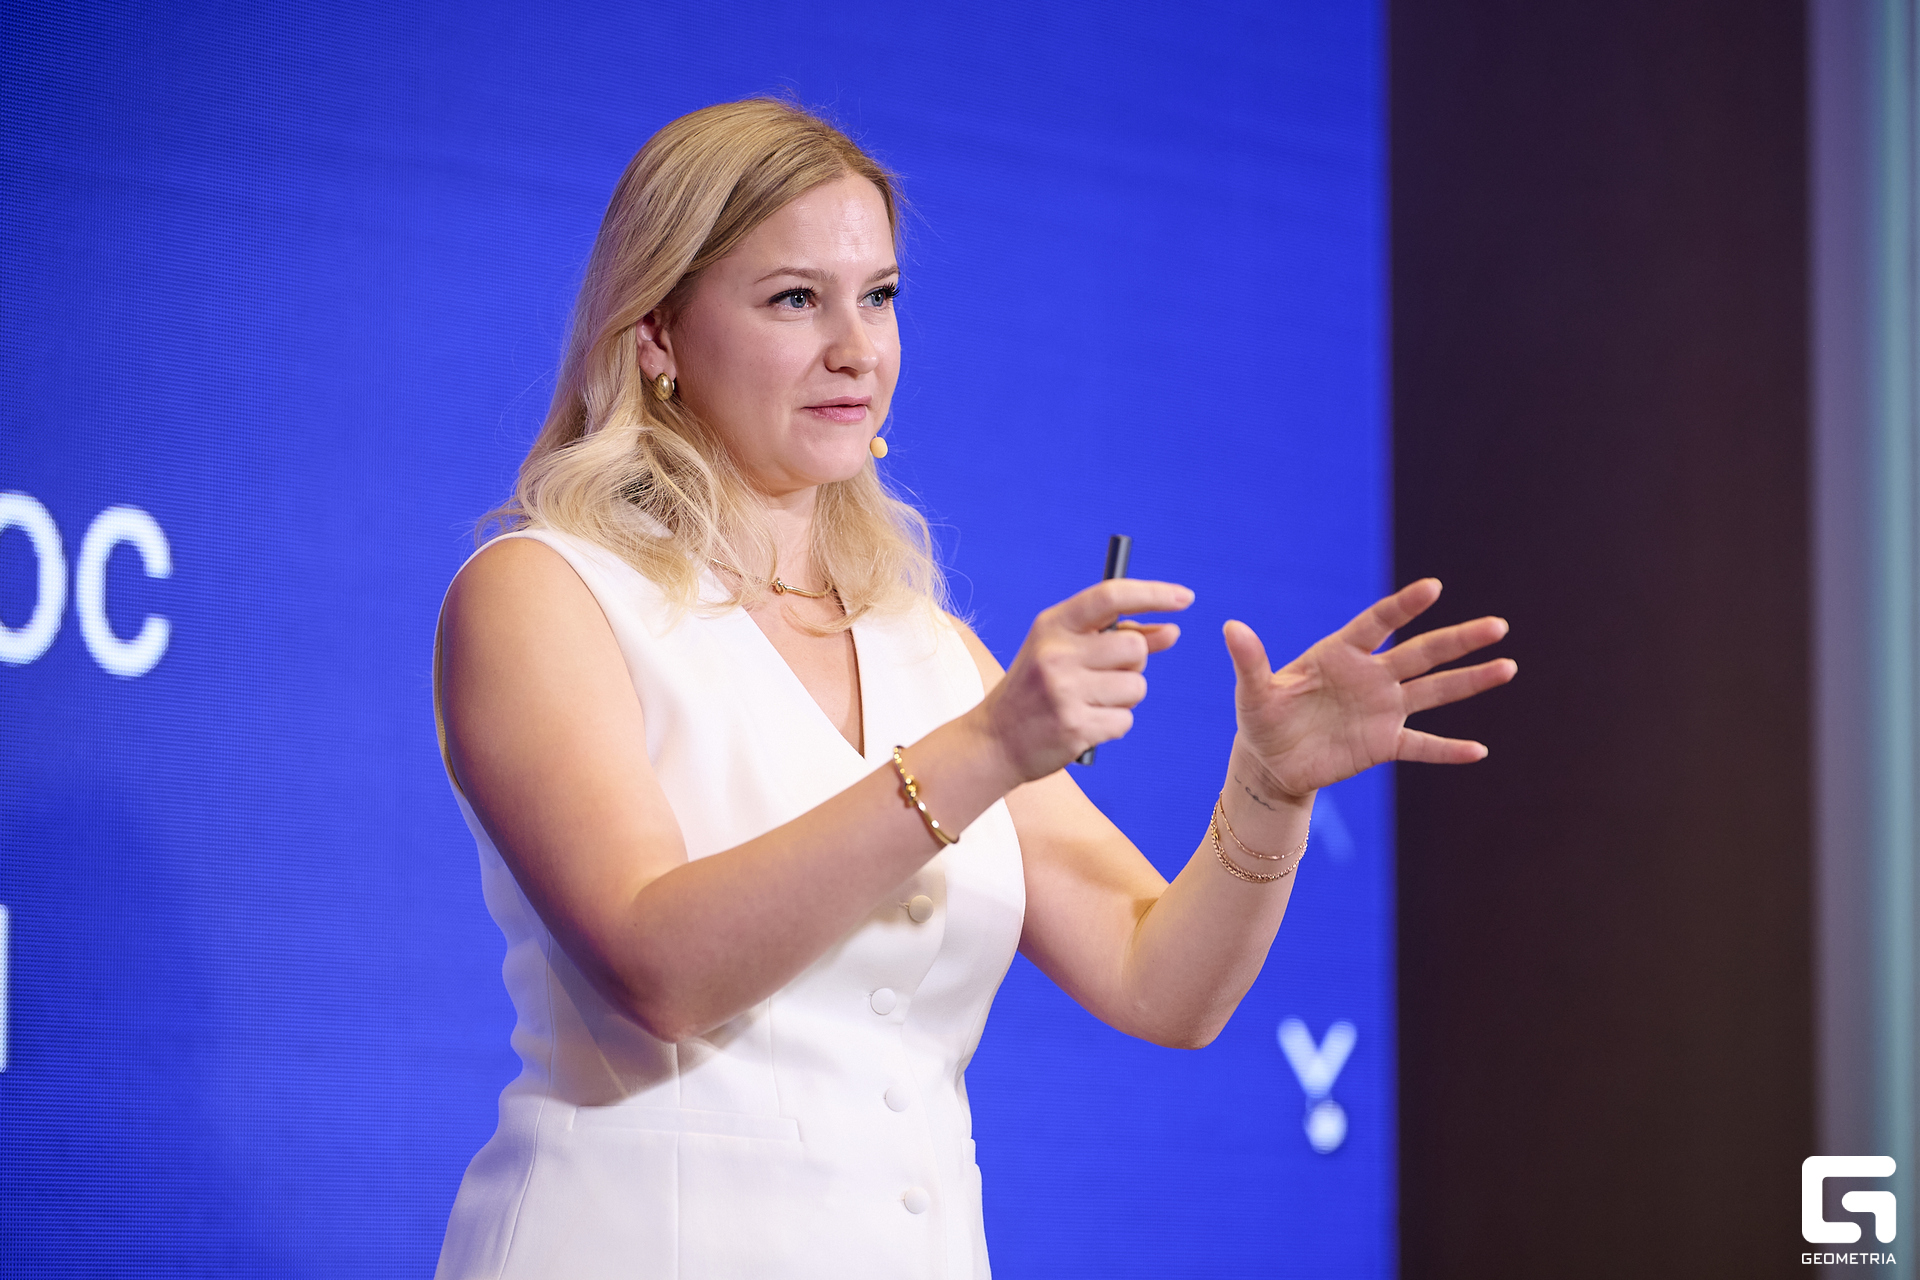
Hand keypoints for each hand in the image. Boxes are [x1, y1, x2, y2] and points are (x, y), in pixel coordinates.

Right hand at [979, 578, 1191, 782]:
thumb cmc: (1039, 689)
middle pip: (1135, 647)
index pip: (1111, 597)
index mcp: (1053, 625)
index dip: (1153, 593)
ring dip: (1125, 698)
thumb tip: (1172, 630)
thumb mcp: (1067, 650)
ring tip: (1089, 702)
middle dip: (1134, 663)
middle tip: (1105, 676)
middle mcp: (1056, 653)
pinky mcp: (1074, 727)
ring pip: (1137, 687)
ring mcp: (1064, 691)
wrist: (996, 740)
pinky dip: (1114, 725)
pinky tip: (1085, 724)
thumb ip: (1118, 637)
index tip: (1186, 598)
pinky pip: (1125, 721)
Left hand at [1223, 578, 1514, 799]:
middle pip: (1422, 653)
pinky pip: (1421, 746)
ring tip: (1508, 667)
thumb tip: (1230, 626)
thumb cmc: (1261, 718)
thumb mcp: (1253, 692)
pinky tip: (1479, 751)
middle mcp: (1371, 677)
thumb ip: (1250, 661)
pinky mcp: (1383, 744)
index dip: (1404, 606)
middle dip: (1460, 640)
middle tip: (1498, 626)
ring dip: (1470, 682)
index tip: (1433, 587)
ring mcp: (1382, 710)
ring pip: (1434, 692)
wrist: (1271, 762)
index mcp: (1341, 654)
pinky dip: (1447, 750)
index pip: (1378, 624)